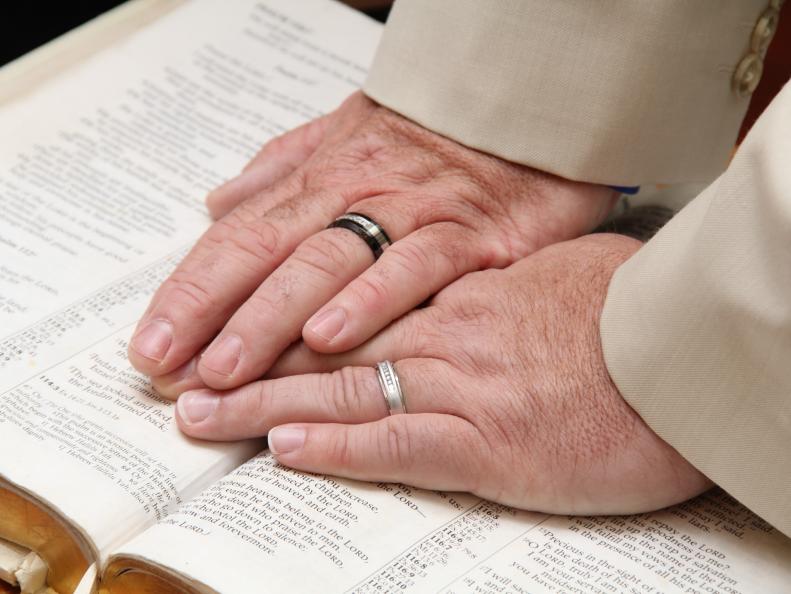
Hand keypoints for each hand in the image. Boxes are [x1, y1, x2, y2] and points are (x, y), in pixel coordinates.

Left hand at [129, 91, 615, 397]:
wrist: (526, 109)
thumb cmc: (434, 132)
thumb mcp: (345, 134)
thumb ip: (281, 169)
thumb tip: (218, 203)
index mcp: (321, 179)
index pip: (241, 237)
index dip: (191, 290)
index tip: (153, 342)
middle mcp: (355, 195)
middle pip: (270, 255)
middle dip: (213, 314)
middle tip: (172, 368)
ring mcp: (409, 214)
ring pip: (328, 264)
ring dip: (273, 318)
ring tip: (229, 367)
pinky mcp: (466, 234)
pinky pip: (412, 268)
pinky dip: (369, 300)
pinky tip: (330, 337)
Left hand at [173, 234, 709, 514]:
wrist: (679, 354)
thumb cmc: (618, 311)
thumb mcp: (552, 264)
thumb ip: (489, 270)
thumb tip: (453, 266)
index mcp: (455, 294)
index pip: (348, 304)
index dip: (283, 321)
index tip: (233, 332)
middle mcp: (445, 333)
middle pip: (328, 347)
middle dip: (250, 362)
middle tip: (186, 380)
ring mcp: (462, 385)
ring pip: (346, 389)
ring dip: (269, 403)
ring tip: (206, 416)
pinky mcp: (490, 441)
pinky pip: (400, 439)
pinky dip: (340, 442)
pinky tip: (289, 444)